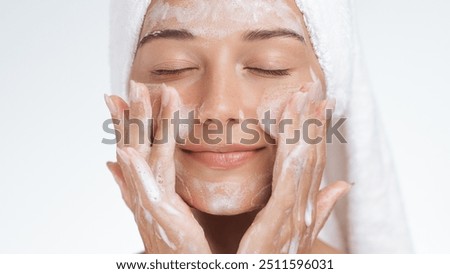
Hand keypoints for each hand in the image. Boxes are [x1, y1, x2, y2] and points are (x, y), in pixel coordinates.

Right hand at [105, 81, 210, 252]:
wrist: (175, 262)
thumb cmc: (170, 236)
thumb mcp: (153, 203)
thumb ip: (132, 181)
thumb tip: (112, 163)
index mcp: (142, 184)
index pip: (131, 146)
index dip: (123, 121)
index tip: (117, 94)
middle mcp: (139, 189)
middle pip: (132, 145)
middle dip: (131, 113)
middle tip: (133, 83)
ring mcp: (145, 200)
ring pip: (139, 158)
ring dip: (135, 128)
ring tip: (135, 98)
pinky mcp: (156, 214)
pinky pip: (144, 188)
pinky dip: (131, 171)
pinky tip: (123, 151)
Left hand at [238, 92, 350, 253]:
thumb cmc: (270, 261)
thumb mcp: (296, 232)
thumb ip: (320, 207)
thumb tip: (343, 186)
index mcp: (302, 207)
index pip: (313, 161)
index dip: (317, 130)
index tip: (318, 101)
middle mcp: (303, 208)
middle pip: (311, 156)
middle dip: (313, 120)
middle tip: (313, 85)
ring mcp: (295, 215)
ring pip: (303, 163)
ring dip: (305, 128)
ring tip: (304, 96)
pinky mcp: (280, 223)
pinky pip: (289, 182)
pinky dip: (295, 156)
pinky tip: (296, 134)